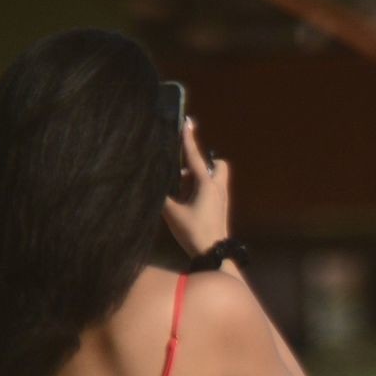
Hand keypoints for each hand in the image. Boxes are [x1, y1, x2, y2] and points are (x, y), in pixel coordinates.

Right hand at [163, 117, 230, 258]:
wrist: (214, 254)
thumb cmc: (194, 231)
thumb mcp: (172, 213)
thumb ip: (162, 195)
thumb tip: (153, 184)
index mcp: (206, 184)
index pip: (194, 156)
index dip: (188, 139)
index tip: (187, 122)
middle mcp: (217, 187)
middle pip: (217, 164)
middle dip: (204, 163)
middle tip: (186, 173)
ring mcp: (222, 198)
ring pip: (214, 178)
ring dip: (199, 179)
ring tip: (180, 192)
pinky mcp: (221, 208)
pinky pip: (212, 190)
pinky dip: (200, 190)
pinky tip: (186, 202)